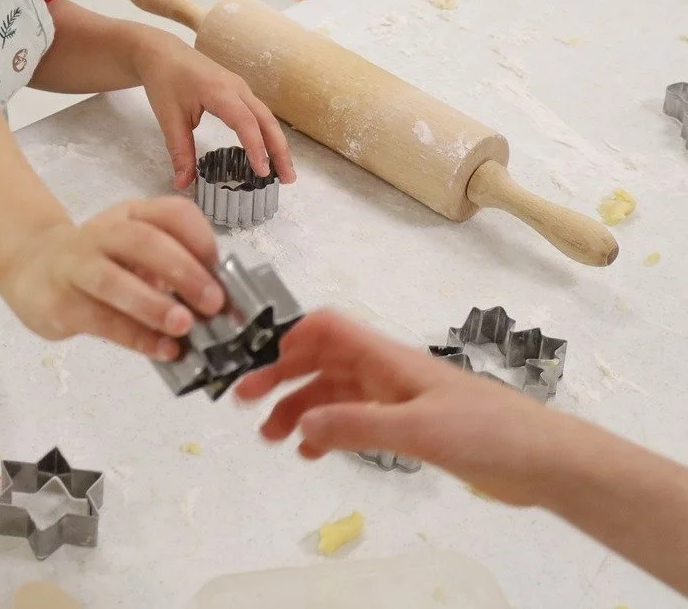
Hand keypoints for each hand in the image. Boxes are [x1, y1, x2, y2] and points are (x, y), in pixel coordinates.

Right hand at [0, 197, 224, 360]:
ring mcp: (76, 266)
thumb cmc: (98, 262)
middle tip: (213, 302)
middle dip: (182, 270)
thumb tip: (220, 307)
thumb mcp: (133, 253)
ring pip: (113, 279)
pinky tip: (163, 350)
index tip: (222, 268)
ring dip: (152, 303)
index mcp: (131, 216)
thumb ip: (170, 272)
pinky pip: (100, 319)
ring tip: (184, 326)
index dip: (200, 237)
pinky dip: (134, 336)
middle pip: (142, 240)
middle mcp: (103, 234)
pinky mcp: (60, 302)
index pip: (170, 212)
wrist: (30, 267)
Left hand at [134, 30, 292, 189]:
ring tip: (283, 171)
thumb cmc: (164, 80)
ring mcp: (239, 87)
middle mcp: (237, 88)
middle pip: (266, 120)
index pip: (246, 123)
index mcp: (219, 92)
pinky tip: (267, 150)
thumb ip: (179, 152)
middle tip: (288, 179)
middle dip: (279, 150)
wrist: (161, 52)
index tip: (262, 173)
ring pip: (265, 116)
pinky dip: (267, 133)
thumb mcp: (168, 118)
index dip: (256, 148)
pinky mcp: (237, 90)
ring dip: (276, 142)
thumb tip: (183, 184)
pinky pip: (257, 113)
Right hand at [234, 310, 565, 506]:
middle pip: (321, 361)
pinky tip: (314, 452)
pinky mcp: (409, 425)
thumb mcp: (418, 430)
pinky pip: (354, 419)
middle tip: (244, 404)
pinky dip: (328, 431)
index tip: (259, 358)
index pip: (328, 327)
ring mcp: (396, 398)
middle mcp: (385, 371)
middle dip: (280, 377)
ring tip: (273, 438)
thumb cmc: (488, 431)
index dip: (291, 335)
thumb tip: (301, 426)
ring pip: (333, 393)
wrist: (543, 460)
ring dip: (300, 409)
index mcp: (386, 357)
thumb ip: (358, 425)